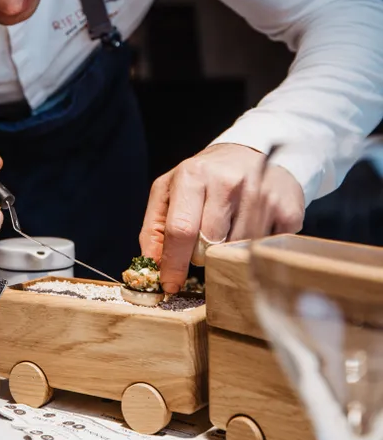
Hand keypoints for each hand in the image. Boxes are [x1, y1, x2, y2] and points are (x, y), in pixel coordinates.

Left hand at [138, 143, 304, 293]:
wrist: (251, 154)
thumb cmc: (205, 178)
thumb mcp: (170, 191)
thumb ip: (155, 228)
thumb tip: (152, 266)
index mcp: (193, 175)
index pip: (181, 230)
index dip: (174, 264)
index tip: (171, 285)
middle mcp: (228, 180)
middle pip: (210, 245)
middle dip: (202, 254)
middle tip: (205, 241)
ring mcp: (261, 193)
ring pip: (237, 250)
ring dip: (229, 250)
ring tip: (229, 229)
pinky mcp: (287, 208)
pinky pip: (264, 248)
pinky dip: (255, 247)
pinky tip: (253, 226)